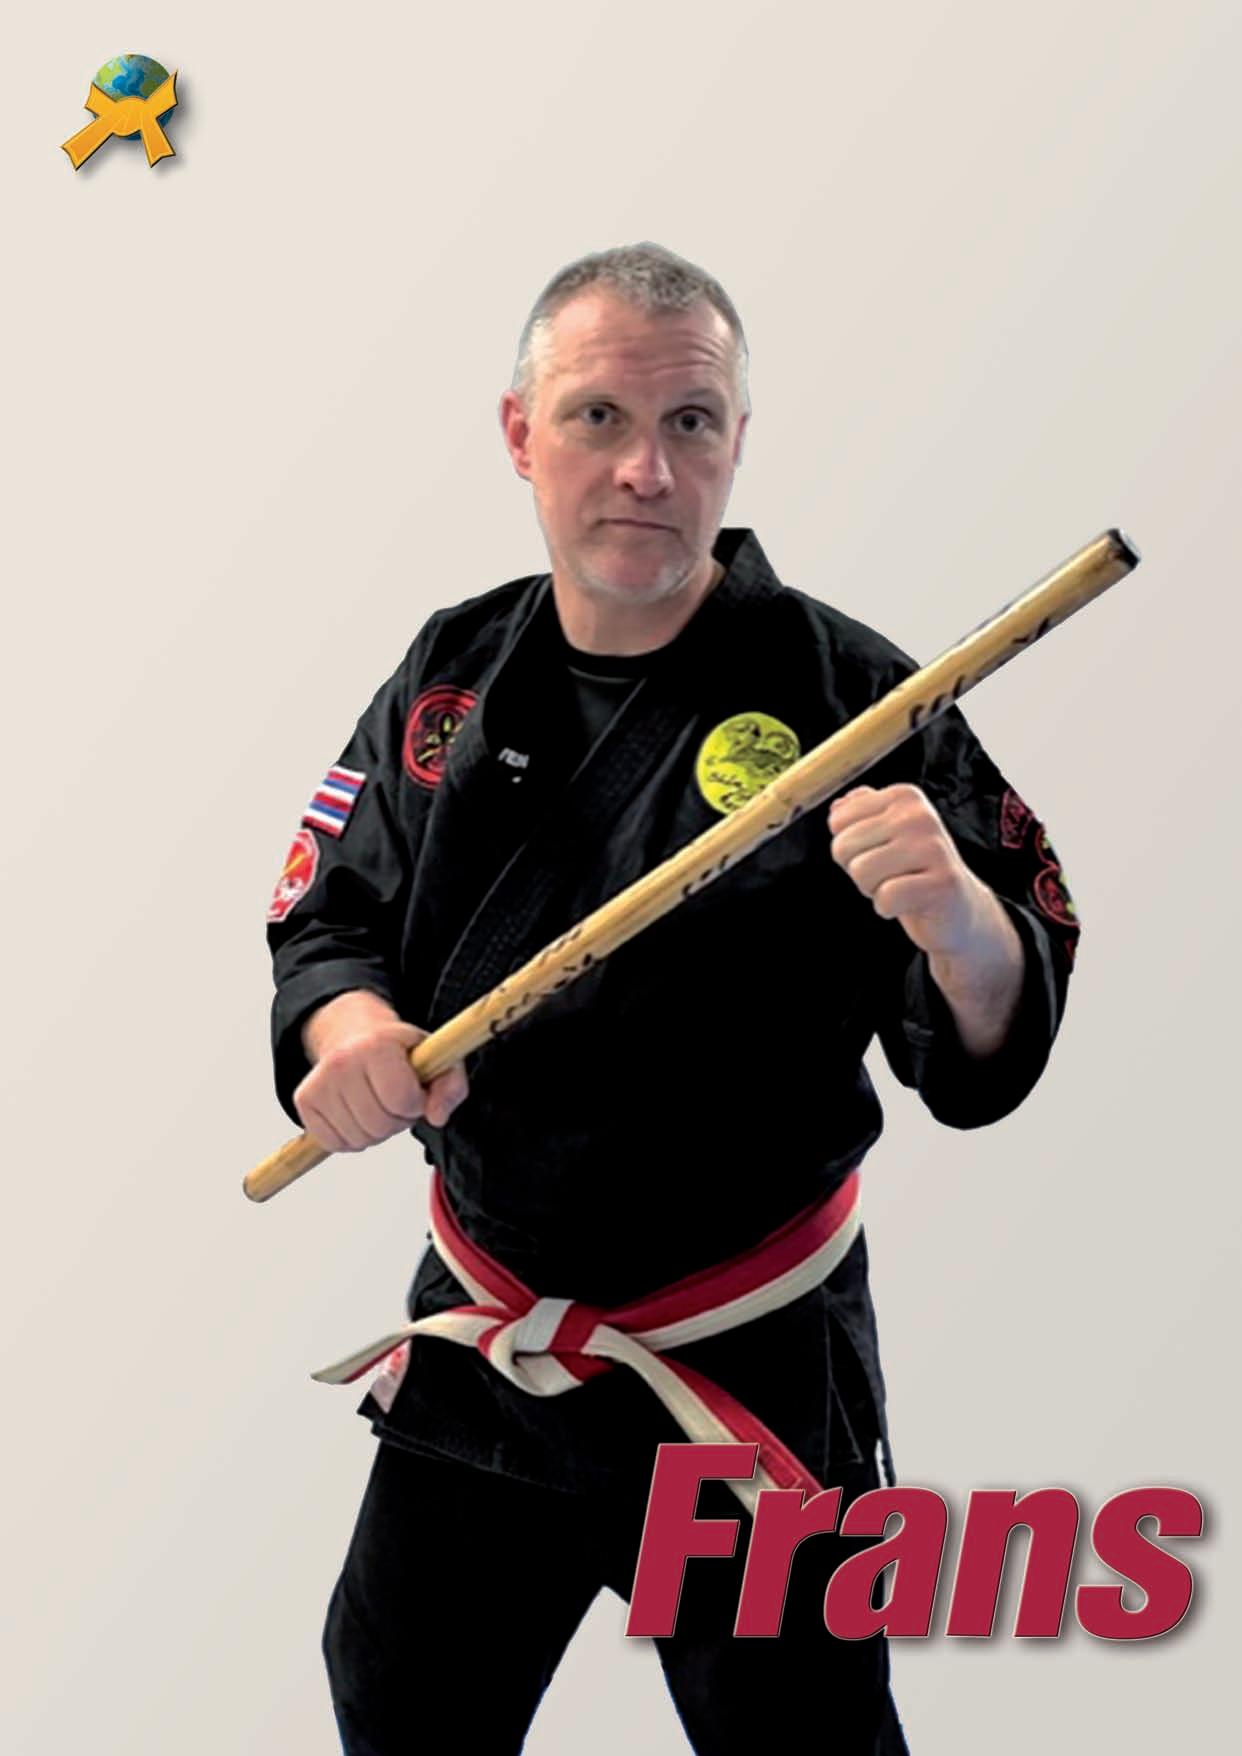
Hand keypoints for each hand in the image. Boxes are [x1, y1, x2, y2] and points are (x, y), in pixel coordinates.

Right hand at [294, 990, 468, 1152]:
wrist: (354, 1033)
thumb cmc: (398, 1051)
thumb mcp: (437, 1059)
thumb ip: (451, 1087)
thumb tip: (438, 1116)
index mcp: (376, 1046)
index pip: (402, 1099)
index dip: (415, 1103)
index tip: (413, 1091)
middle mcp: (342, 1062)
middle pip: (380, 1124)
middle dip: (397, 1119)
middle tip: (395, 1100)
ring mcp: (319, 1083)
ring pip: (359, 1139)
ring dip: (376, 1131)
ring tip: (377, 1104)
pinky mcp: (305, 1101)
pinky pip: (336, 1144)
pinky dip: (352, 1138)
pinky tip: (357, 1113)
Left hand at [827, 783, 994, 957]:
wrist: (957, 909)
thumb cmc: (912, 872)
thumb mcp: (882, 836)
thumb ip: (858, 815)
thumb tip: (837, 807)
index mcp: (903, 796)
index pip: (838, 820)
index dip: (849, 848)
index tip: (879, 853)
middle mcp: (919, 814)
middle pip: (844, 847)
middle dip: (858, 870)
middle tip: (891, 874)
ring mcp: (933, 847)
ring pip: (861, 871)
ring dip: (873, 889)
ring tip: (900, 886)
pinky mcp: (943, 882)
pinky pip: (886, 897)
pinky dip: (888, 908)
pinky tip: (910, 903)